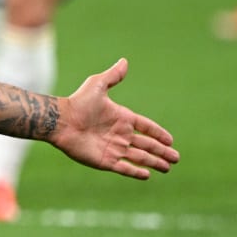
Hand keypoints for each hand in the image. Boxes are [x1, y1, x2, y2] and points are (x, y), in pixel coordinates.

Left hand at [49, 58, 178, 179]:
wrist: (60, 121)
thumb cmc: (78, 102)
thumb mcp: (97, 85)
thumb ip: (112, 76)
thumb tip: (124, 61)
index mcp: (122, 118)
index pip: (146, 127)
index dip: (158, 133)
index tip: (171, 140)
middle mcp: (119, 134)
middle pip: (146, 145)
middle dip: (162, 151)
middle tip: (176, 158)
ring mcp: (113, 148)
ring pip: (139, 157)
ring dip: (153, 162)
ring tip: (167, 167)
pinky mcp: (104, 160)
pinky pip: (124, 168)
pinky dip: (135, 172)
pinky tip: (147, 175)